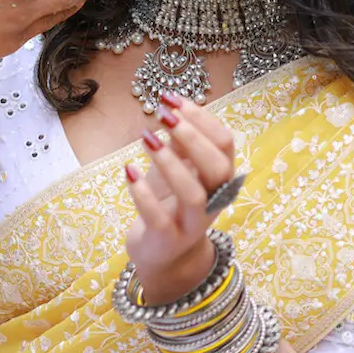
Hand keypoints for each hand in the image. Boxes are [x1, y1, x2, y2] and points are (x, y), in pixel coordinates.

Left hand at [122, 92, 237, 304]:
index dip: (200, 117)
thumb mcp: (177, 168)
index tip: (170, 98)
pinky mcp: (168, 239)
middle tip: (164, 116)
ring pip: (193, 193)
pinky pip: (159, 217)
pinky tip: (129, 170)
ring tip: (146, 138)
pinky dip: (143, 193)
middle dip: (192, 136)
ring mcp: (193, 223)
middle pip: (217, 166)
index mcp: (220, 178)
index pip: (224, 142)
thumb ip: (180, 144)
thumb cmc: (170, 202)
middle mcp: (214, 200)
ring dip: (169, 162)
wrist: (164, 253)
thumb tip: (172, 108)